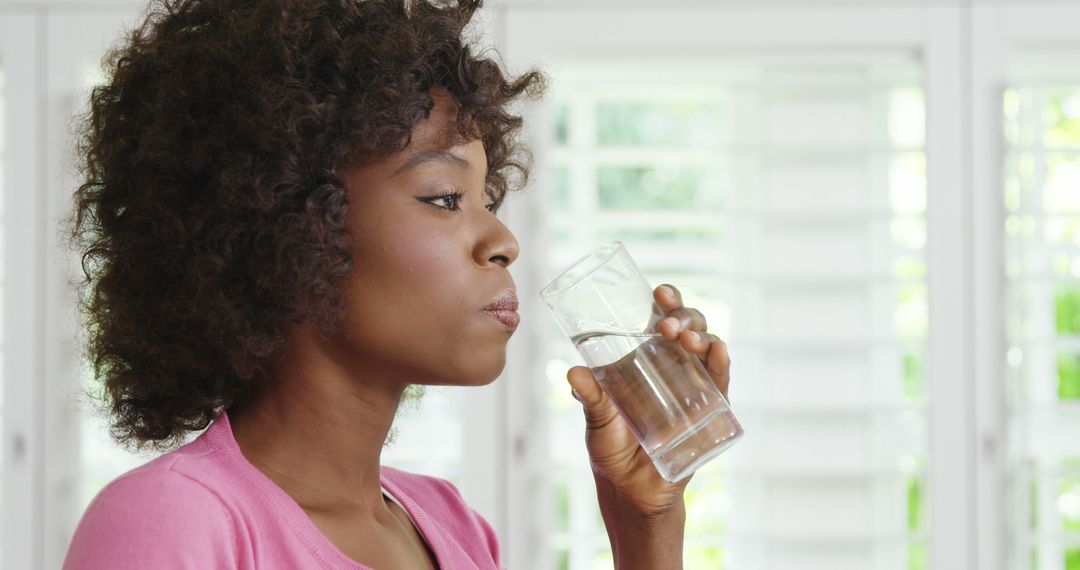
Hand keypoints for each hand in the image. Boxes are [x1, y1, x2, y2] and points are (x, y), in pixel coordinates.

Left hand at [566, 283, 731, 518]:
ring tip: (684, 338)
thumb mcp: (598, 422)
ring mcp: (692, 388)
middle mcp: (672, 368)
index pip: (658, 321)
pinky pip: (720, 384)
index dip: (665, 302)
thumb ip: (591, 399)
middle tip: (665, 323)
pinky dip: (721, 364)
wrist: (633, 493)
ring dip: (700, 335)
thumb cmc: (612, 452)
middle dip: (682, 315)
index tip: (658, 292)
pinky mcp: (709, 413)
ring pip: (706, 348)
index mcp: (644, 361)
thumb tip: (574, 373)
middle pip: (686, 328)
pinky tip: (717, 352)